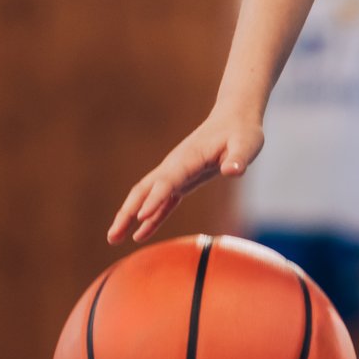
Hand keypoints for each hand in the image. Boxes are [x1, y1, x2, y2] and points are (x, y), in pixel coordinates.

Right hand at [108, 108, 264, 243]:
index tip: (141, 216)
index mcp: (188, 158)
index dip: (154, 198)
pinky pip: (161, 202)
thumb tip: (233, 171)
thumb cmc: (242, 132)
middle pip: (144, 190)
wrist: (233, 119)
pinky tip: (139, 235)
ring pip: (145, 196)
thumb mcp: (246, 144)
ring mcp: (175, 173)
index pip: (167, 180)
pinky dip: (150, 219)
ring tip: (114, 239)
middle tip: (112, 236)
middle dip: (127, 212)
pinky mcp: (181, 181)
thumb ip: (238, 158)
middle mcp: (174, 166)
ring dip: (129, 217)